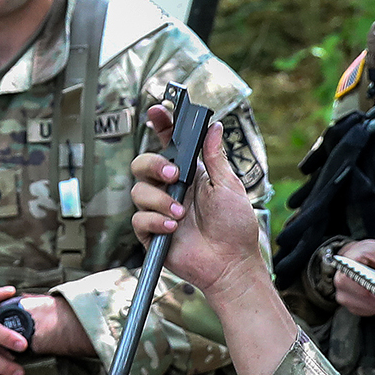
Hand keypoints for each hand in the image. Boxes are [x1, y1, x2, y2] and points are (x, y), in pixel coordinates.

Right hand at [128, 106, 270, 305]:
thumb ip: (215, 158)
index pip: (169, 144)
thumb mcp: (229, 187)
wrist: (231, 263)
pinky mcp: (152, 233)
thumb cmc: (236, 227)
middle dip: (153, 164)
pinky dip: (155, 220)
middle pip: (143, 164)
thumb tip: (214, 127)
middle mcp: (171, 189)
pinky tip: (173, 227)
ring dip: (160, 200)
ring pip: (139, 191)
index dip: (160, 126)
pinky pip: (139, 219)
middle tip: (173, 174)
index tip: (157, 111)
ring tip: (181, 213)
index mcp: (190, 174)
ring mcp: (159, 210)